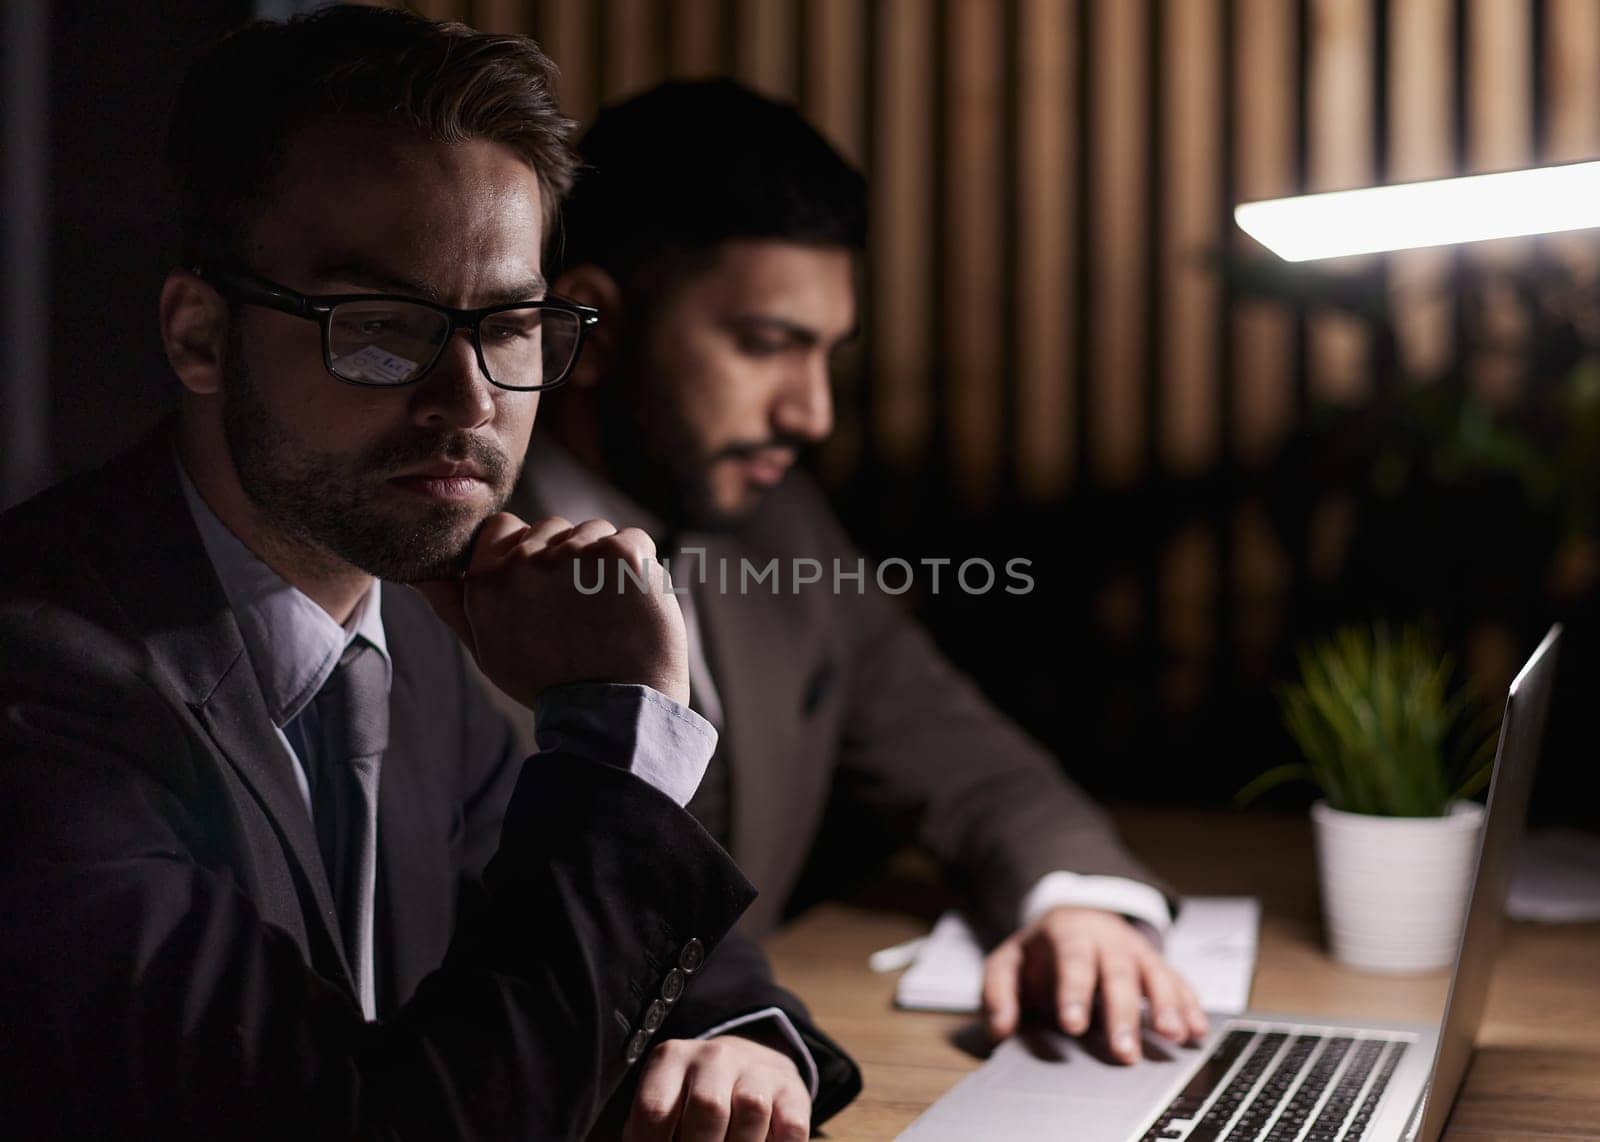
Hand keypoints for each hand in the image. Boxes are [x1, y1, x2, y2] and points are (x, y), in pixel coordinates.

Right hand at [414, 513, 689, 706]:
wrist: (612, 716)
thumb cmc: (549, 684)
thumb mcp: (488, 651)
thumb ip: (454, 605)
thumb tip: (420, 572)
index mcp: (487, 581)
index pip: (503, 527)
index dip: (527, 551)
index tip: (544, 586)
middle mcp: (525, 562)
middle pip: (552, 528)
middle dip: (568, 559)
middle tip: (579, 611)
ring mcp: (574, 555)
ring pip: (594, 530)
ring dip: (605, 563)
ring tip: (608, 612)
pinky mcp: (620, 557)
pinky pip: (634, 539)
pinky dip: (641, 567)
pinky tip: (635, 604)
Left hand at [623, 1036, 810, 1141]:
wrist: (751, 1065)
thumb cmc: (692, 1102)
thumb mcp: (666, 1106)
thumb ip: (652, 1131)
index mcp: (671, 1059)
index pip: (654, 1111)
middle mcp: (714, 1056)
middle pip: (707, 1108)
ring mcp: (756, 1070)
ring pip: (751, 1110)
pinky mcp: (792, 1090)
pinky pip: (791, 1127)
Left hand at [981, 906, 1207, 1062]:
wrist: (1076, 915)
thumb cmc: (1041, 949)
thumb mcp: (1008, 961)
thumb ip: (998, 992)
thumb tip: (1000, 1027)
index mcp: (1068, 936)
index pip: (1072, 962)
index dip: (1074, 993)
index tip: (1073, 1025)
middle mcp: (1107, 941)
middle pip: (1118, 974)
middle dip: (1123, 1014)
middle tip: (1124, 1052)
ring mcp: (1136, 951)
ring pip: (1155, 975)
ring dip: (1166, 1006)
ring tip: (1173, 1036)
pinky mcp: (1156, 965)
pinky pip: (1177, 981)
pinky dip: (1189, 1004)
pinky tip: (1197, 1030)